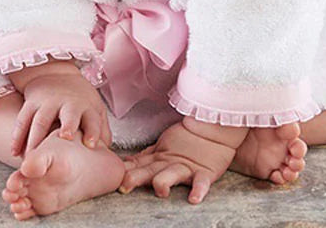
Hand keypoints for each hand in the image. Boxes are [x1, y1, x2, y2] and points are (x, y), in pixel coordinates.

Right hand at [10, 68, 111, 156]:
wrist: (57, 75)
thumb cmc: (79, 101)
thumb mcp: (95, 110)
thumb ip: (101, 131)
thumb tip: (107, 153)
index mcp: (86, 107)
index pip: (93, 119)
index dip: (93, 130)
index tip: (92, 144)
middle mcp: (68, 104)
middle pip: (67, 114)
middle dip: (67, 125)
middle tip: (64, 138)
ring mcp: (48, 102)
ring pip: (40, 120)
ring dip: (36, 138)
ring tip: (32, 158)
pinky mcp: (31, 103)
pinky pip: (22, 120)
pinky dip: (18, 136)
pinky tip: (15, 152)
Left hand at [119, 119, 238, 203]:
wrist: (213, 127)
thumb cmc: (187, 139)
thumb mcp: (161, 147)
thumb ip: (144, 157)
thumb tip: (123, 164)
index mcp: (158, 158)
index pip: (138, 165)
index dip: (125, 170)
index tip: (112, 176)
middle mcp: (168, 164)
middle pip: (150, 170)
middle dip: (137, 177)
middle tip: (126, 183)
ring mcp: (186, 168)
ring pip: (172, 175)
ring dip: (164, 182)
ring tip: (160, 189)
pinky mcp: (204, 172)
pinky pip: (201, 182)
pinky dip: (198, 190)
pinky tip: (194, 198)